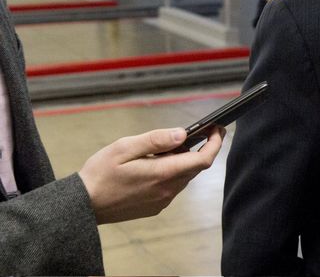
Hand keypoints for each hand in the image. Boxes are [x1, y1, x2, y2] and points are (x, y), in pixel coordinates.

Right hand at [78, 125, 224, 224]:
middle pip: (195, 167)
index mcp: (162, 174)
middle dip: (200, 149)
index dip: (215, 143)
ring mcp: (162, 201)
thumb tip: (182, 134)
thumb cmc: (100, 174)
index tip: (218, 130)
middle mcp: (167, 190)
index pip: (203, 160)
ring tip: (164, 149)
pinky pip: (173, 186)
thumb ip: (156, 140)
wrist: (82, 205)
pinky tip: (155, 165)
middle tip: (196, 132)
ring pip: (184, 176)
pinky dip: (172, 172)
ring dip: (183, 161)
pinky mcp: (155, 207)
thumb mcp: (124, 148)